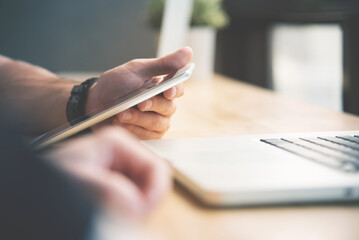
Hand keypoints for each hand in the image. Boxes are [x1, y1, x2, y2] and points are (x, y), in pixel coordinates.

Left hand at [46, 127, 170, 216]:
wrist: (42, 179)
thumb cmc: (53, 173)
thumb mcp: (75, 179)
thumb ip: (105, 188)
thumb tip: (133, 200)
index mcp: (118, 142)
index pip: (156, 166)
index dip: (153, 192)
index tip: (139, 211)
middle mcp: (124, 150)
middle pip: (155, 177)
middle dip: (146, 198)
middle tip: (127, 214)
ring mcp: (123, 163)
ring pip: (149, 186)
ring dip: (139, 203)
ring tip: (118, 211)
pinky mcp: (121, 175)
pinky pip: (139, 192)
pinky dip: (133, 204)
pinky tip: (117, 207)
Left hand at [85, 47, 192, 138]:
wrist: (94, 104)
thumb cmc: (115, 85)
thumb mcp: (137, 70)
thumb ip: (162, 64)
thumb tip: (188, 52)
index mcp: (162, 85)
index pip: (178, 88)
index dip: (175, 90)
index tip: (167, 91)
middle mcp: (163, 105)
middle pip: (169, 108)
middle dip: (153, 105)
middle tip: (139, 103)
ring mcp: (156, 121)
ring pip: (158, 123)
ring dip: (139, 118)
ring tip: (122, 113)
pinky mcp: (147, 135)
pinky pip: (147, 135)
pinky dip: (132, 129)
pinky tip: (120, 122)